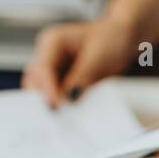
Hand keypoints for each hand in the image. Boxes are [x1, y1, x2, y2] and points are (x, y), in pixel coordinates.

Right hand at [21, 17, 136, 107]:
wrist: (123, 37)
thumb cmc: (111, 39)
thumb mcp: (98, 58)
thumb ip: (81, 78)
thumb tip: (67, 99)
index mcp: (52, 42)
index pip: (42, 68)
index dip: (47, 88)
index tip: (55, 105)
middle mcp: (47, 55)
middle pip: (35, 82)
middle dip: (43, 99)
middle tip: (56, 118)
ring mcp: (52, 69)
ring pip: (41, 92)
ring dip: (51, 104)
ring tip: (63, 120)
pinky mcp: (60, 81)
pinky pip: (55, 96)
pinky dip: (61, 105)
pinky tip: (70, 116)